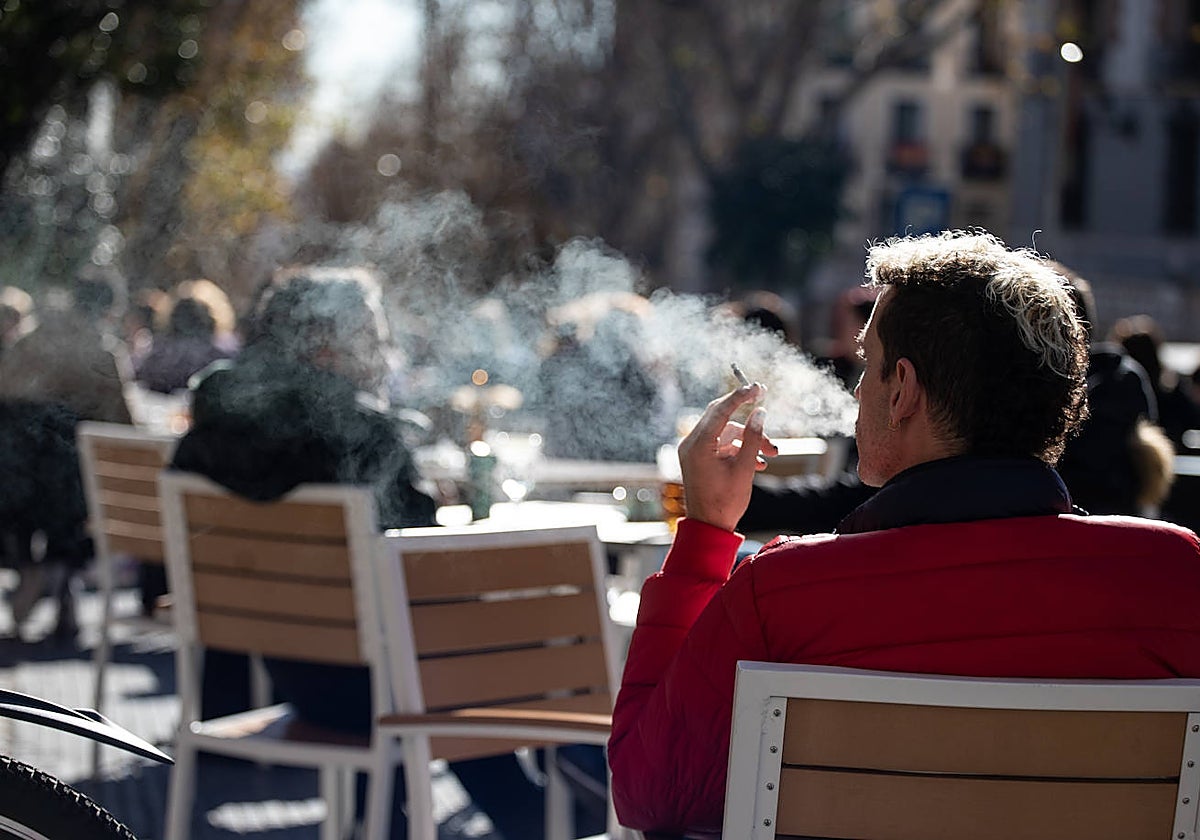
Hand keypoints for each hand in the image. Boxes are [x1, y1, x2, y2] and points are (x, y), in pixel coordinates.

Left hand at [677, 383, 776, 532]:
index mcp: (699, 445)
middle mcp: (692, 444)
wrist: (709, 527)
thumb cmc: (725, 502)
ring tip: (772, 453)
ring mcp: (694, 451)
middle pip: (721, 416)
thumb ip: (754, 438)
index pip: (721, 410)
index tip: (757, 388)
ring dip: (749, 440)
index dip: (740, 396)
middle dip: (748, 419)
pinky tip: (759, 462)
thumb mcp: (745, 469)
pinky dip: (739, 449)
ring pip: (726, 433)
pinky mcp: (700, 458)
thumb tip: (760, 412)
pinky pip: (722, 445)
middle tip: (765, 406)